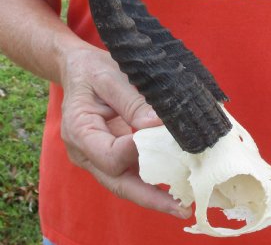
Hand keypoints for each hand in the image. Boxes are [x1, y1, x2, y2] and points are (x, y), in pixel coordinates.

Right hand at [60, 46, 191, 218]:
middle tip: (182, 209)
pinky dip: (151, 180)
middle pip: (117, 182)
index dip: (139, 152)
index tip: (165, 140)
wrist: (81, 69)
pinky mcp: (111, 153)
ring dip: (154, 195)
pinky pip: (130, 172)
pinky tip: (173, 184)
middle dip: (150, 197)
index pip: (111, 155)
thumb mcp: (110, 78)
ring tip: (184, 204)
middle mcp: (86, 152)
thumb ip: (132, 102)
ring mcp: (97, 156)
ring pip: (125, 183)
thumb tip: (159, 126)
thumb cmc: (93, 70)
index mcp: (79, 131)